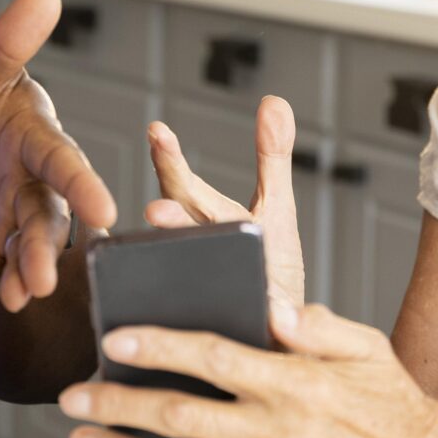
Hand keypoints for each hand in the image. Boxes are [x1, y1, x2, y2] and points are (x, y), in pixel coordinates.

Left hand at [0, 0, 117, 311]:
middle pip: (48, 222)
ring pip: (25, 254)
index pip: (66, 164)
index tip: (104, 210)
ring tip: (16, 300)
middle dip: (46, 251)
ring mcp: (18, 225)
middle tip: (44, 280)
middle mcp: (40, 191)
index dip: (84, 186)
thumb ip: (9, 41)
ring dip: (20, 278)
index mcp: (43, 145)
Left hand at [57, 300, 437, 437]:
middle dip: (116, 406)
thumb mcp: (366, 346)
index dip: (159, 347)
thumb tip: (269, 305)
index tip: (116, 338)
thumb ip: (315, 324)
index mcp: (294, 383)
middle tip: (72, 397)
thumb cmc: (393, 402)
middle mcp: (276, 433)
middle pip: (178, 417)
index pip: (213, 358)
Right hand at [146, 94, 305, 311]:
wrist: (279, 337)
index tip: (158, 131)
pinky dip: (198, 318)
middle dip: (171, 215)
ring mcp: (197, 288)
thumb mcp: (276, 208)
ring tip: (171, 242)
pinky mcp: (209, 330)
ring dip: (180, 260)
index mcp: (203, 221)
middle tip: (158, 208)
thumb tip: (274, 101)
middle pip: (178, 226)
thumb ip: (271, 157)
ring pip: (183, 273)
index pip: (182, 185)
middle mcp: (193, 251)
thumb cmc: (269, 270)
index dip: (170, 160)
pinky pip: (200, 324)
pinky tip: (203, 317)